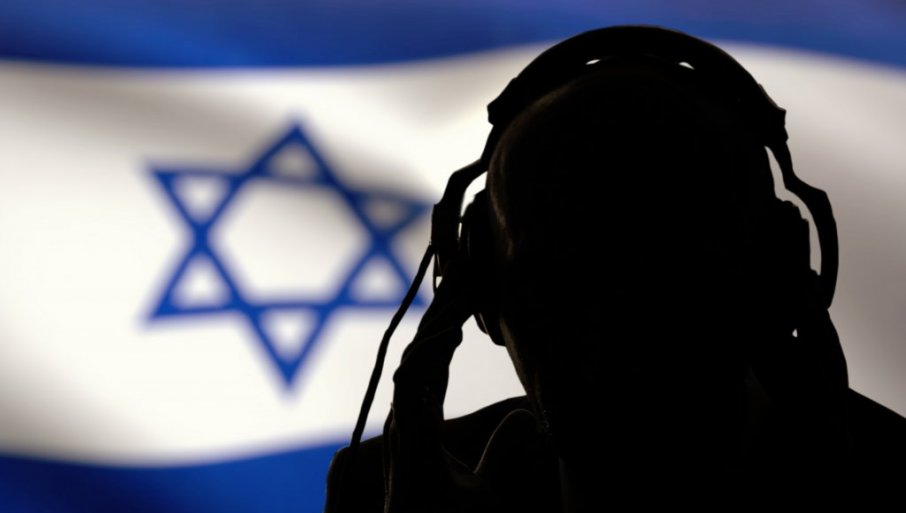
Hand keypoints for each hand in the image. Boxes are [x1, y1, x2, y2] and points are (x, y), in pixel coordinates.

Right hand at [382, 259, 549, 511]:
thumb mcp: (488, 484)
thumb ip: (501, 450)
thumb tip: (525, 418)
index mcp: (424, 427)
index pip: (435, 366)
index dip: (447, 329)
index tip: (466, 295)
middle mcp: (409, 423)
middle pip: (422, 355)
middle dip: (441, 314)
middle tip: (462, 271)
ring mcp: (403, 432)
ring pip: (417, 364)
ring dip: (438, 325)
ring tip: (460, 289)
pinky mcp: (405, 444)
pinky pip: (413, 390)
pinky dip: (428, 359)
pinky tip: (447, 333)